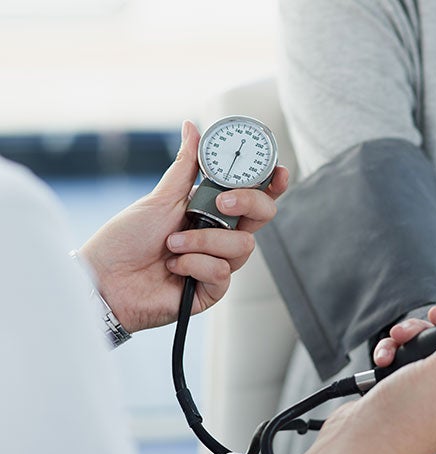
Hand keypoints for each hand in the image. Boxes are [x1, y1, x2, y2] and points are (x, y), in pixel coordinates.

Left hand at [79, 120, 288, 332]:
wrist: (105, 278)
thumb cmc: (127, 238)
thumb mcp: (161, 197)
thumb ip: (186, 165)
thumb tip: (192, 127)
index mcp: (213, 210)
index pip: (255, 195)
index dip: (272, 184)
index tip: (277, 173)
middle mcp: (220, 236)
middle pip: (262, 217)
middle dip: (248, 204)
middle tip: (221, 203)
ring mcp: (218, 263)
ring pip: (242, 246)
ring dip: (203, 241)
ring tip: (173, 244)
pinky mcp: (212, 290)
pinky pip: (222, 271)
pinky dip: (194, 265)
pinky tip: (173, 267)